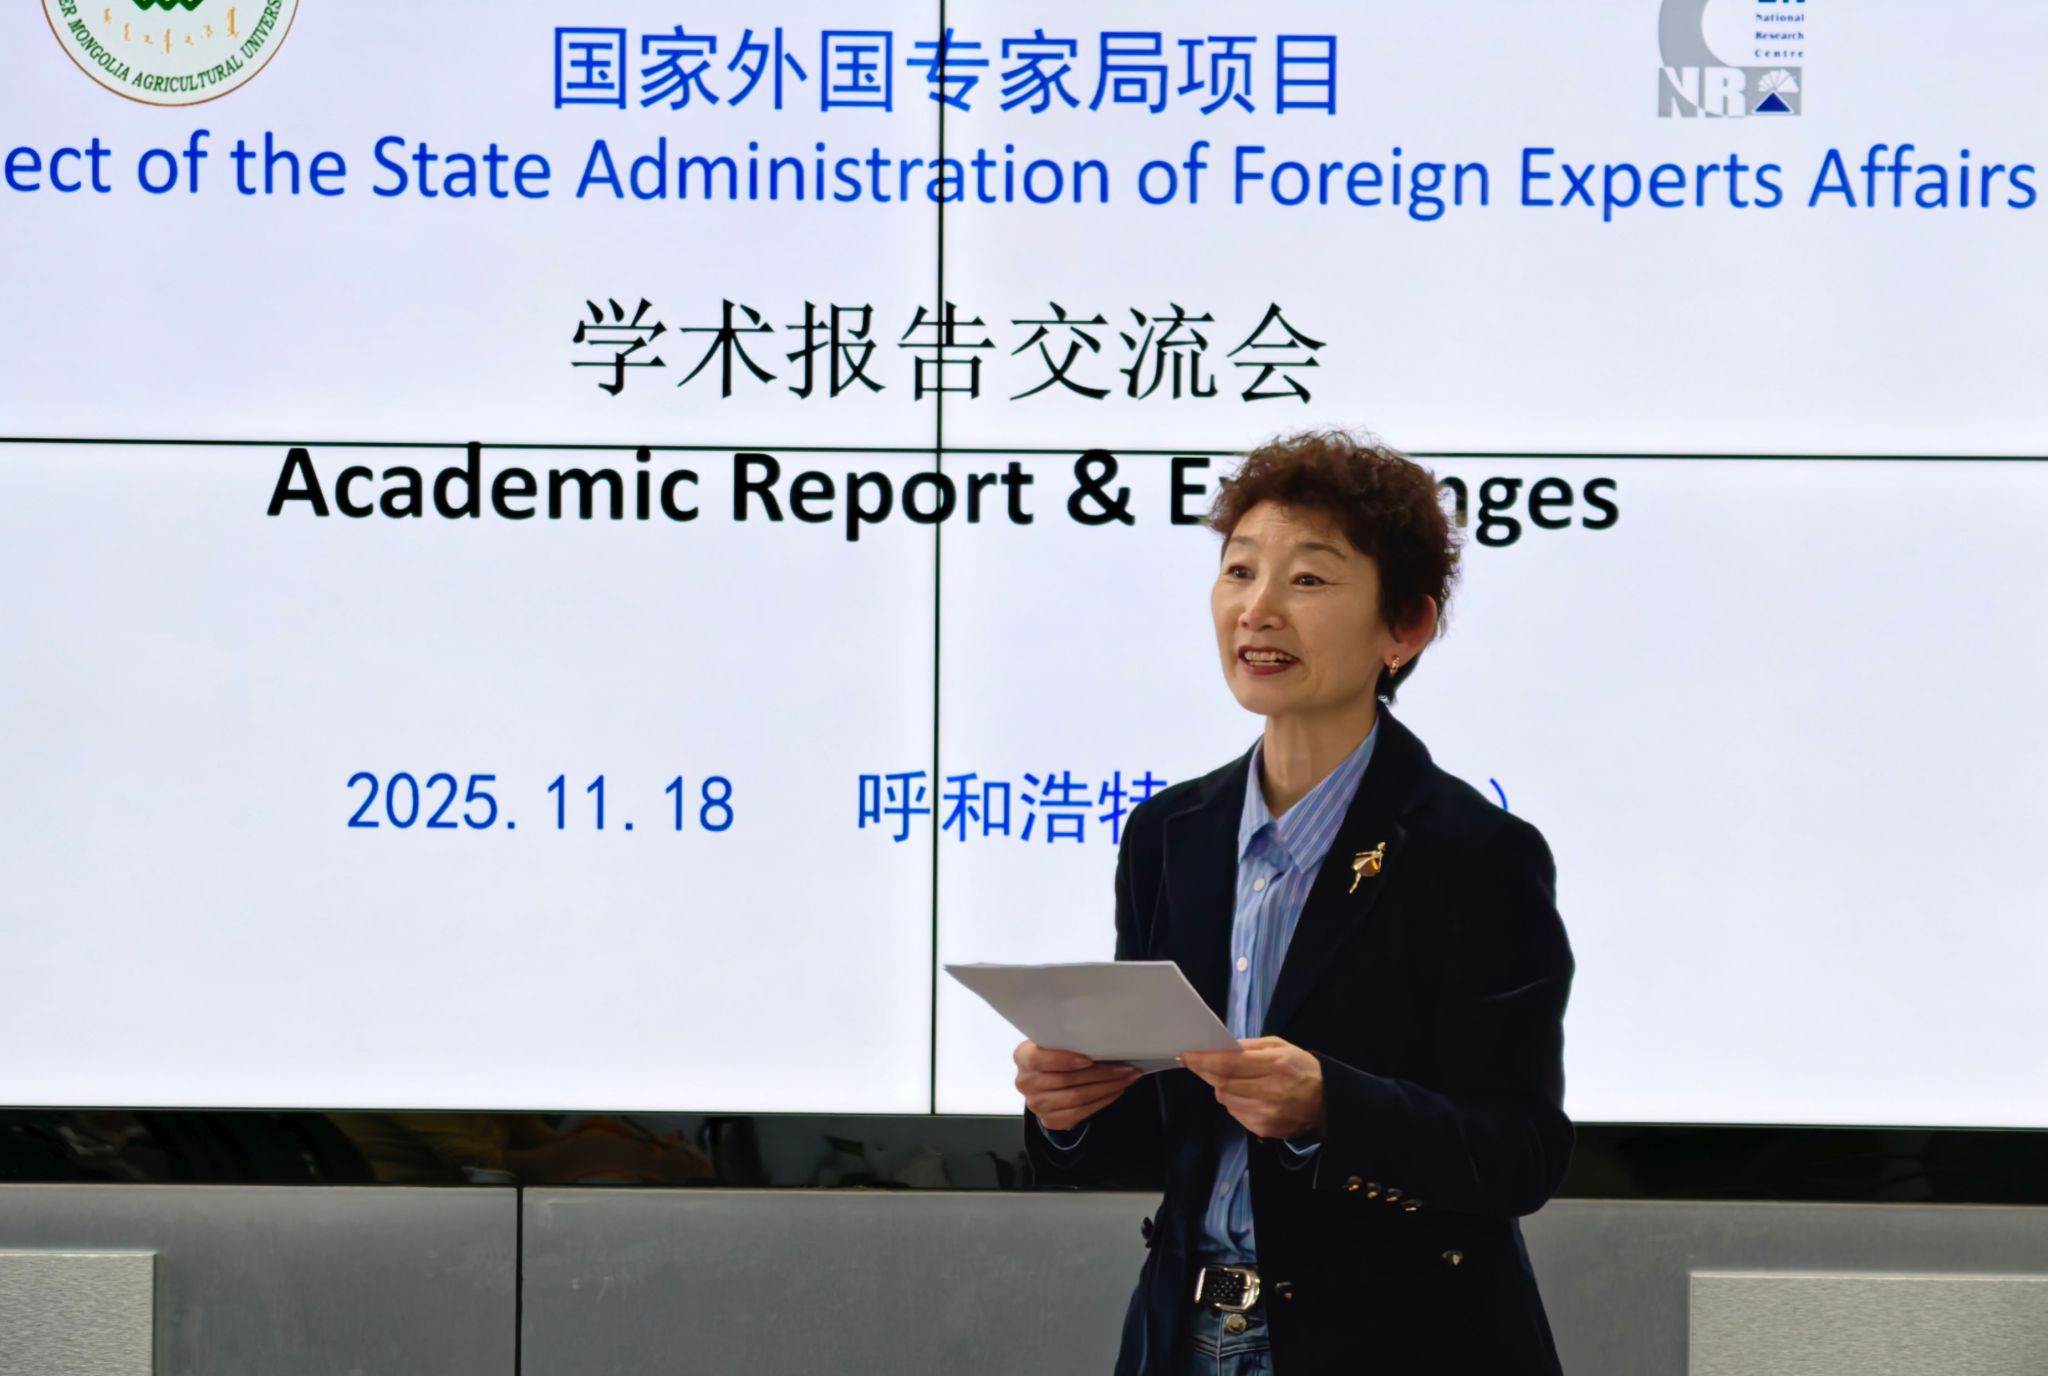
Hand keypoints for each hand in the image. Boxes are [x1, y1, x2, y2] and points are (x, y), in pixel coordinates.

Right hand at [1014, 1040, 1142, 1130]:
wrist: (1044, 1080)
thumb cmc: (1055, 1054)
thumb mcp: (1054, 1042)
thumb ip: (1067, 1041)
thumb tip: (1104, 1039)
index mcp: (1023, 1057)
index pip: (1040, 1059)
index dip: (1065, 1060)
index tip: (1089, 1060)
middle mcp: (1025, 1082)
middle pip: (1066, 1080)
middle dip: (1101, 1074)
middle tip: (1126, 1068)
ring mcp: (1036, 1105)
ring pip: (1076, 1098)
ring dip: (1107, 1088)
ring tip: (1127, 1079)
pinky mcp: (1049, 1120)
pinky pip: (1080, 1113)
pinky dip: (1102, 1101)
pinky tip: (1116, 1091)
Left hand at [1178, 1036, 1324, 1140]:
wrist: (1327, 1103)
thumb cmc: (1301, 1068)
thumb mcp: (1280, 1046)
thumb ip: (1249, 1046)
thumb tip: (1220, 1048)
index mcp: (1275, 1065)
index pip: (1229, 1064)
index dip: (1203, 1061)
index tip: (1185, 1055)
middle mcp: (1270, 1092)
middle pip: (1223, 1084)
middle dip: (1208, 1073)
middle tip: (1203, 1064)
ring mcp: (1266, 1114)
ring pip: (1226, 1100)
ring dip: (1223, 1088)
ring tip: (1237, 1080)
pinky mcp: (1263, 1130)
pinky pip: (1236, 1114)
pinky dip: (1234, 1103)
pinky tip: (1247, 1096)